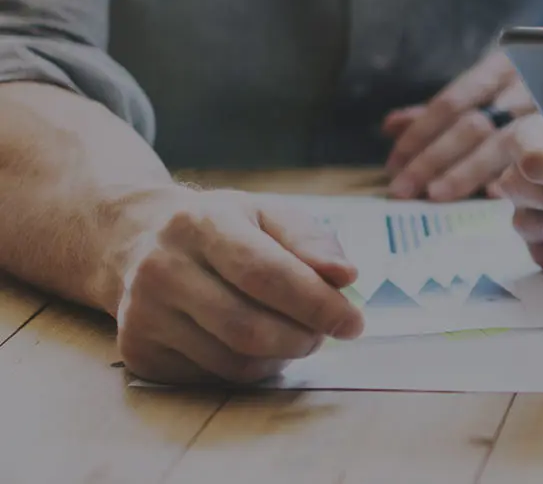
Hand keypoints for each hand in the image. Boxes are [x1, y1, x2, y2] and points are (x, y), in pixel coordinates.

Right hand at [112, 189, 364, 385]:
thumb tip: (346, 277)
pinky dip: (249, 369)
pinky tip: (253, 344)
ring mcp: (142, 314)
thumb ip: (312, 241)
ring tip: (294, 335)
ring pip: (233, 362)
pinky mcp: (138, 351)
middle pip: (249, 328)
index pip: (267, 274)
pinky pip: (213, 378)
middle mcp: (162, 269)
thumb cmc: (221, 226)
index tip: (353, 323)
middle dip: (303, 338)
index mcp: (201, 223)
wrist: (138, 240)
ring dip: (281, 358)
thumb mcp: (268, 214)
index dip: (316, 304)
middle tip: (324, 334)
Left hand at [382, 52, 537, 201]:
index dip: (420, 134)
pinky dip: (517, 177)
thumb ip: (445, 109)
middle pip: (472, 123)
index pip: (453, 101)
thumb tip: (391, 126)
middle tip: (403, 188)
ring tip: (437, 194)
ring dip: (466, 171)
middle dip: (432, 158)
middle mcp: (529, 83)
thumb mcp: (494, 89)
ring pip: (503, 142)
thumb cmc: (541, 91)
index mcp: (505, 66)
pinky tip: (496, 196)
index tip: (394, 164)